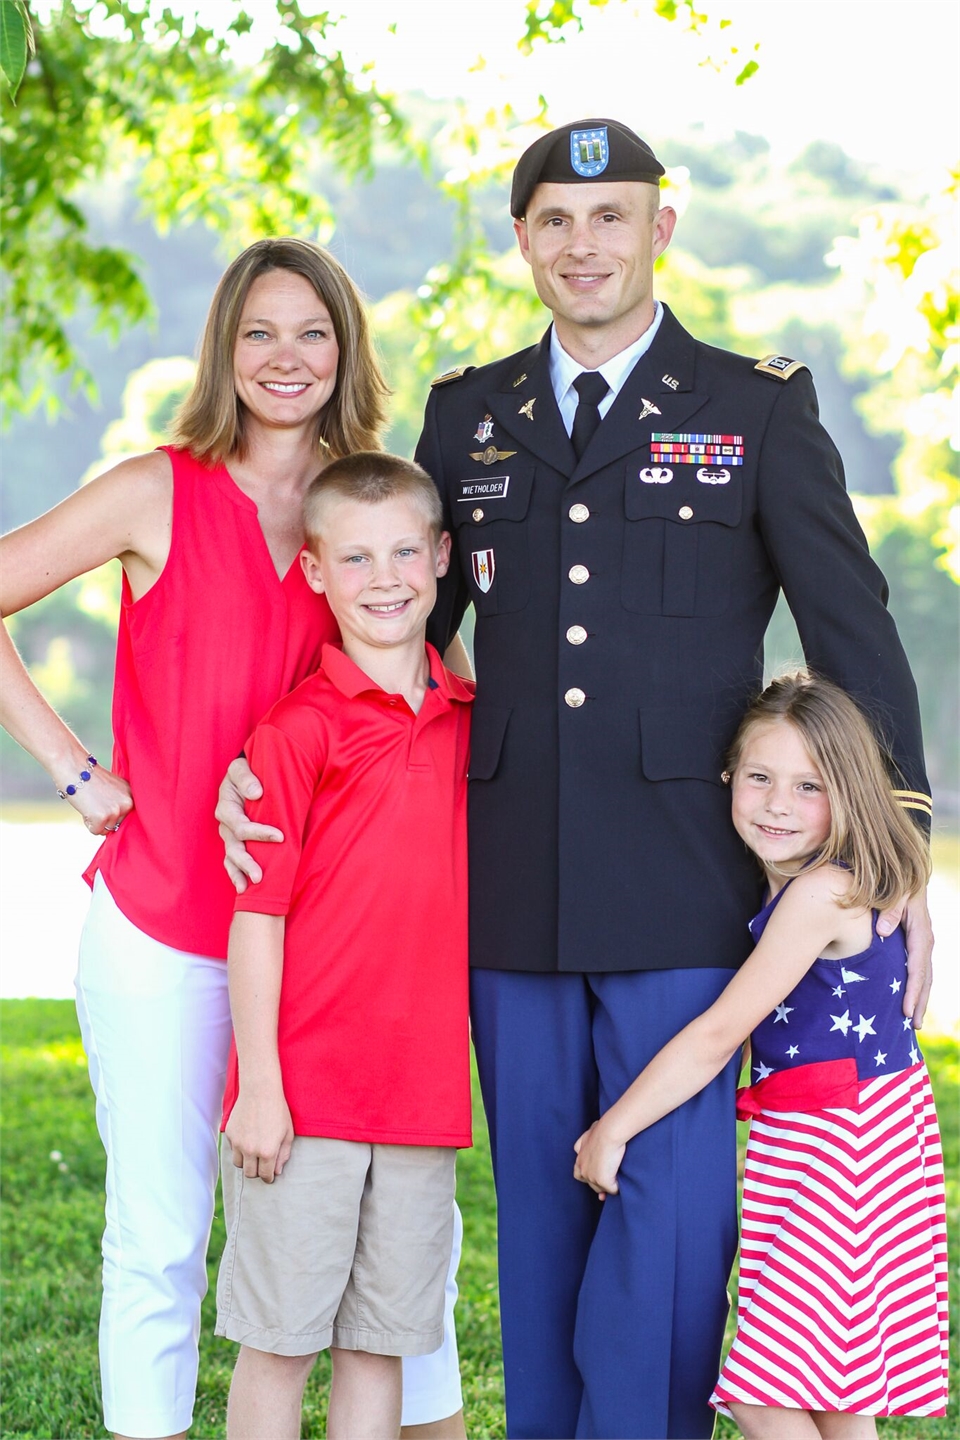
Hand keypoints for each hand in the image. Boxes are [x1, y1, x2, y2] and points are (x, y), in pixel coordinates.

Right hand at [63, 764, 133, 836]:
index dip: (111, 811)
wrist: (74, 767)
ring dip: (96, 820)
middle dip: (104, 817)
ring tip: (90, 802)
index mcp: (132, 795)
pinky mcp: (102, 817)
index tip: (104, 800)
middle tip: (94, 800)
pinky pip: (96, 831)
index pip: (125, 817)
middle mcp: (128, 803)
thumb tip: (119, 823)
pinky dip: (88, 823)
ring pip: (106, 829)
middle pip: (117, 824)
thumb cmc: (90, 777)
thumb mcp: (114, 787)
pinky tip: (86, 807)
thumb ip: (120, 802)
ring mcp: (116, 810)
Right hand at [215, 755, 282, 892]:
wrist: (246, 773)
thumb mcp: (242, 768)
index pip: (240, 825)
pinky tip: (243, 887)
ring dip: (240, 872)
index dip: (259, 832)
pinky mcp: (234, 841)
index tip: (280, 836)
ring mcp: (229, 835)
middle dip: (246, 862)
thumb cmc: (247, 771)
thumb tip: (257, 793)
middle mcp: (225, 823)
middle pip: (233, 847)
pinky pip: (231, 861)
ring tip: (251, 885)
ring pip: (231, 857)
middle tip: (260, 876)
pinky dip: (235, 874)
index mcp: (226, 805)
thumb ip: (246, 778)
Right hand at [225, 1086, 293, 1183]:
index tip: (269, 1176)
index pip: (265, 1175)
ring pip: (238, 1164)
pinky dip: (239, 1148)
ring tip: (253, 1153)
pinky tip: (247, 1138)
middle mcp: (250, 1150)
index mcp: (267, 1152)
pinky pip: (233, 1149)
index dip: (268, 1177)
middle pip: (250, 1174)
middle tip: (262, 1165)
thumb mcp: (287, 1133)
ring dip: (246, 1162)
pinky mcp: (229, 1134)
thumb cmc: (277, 1111)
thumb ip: (283, 1154)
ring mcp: (237, 1143)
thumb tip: (277, 1171)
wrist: (260, 1090)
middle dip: (257, 1172)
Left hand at [573, 1119, 624, 1199]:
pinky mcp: (602, 1181)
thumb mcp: (589, 1133)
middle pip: (590, 1183)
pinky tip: (622, 1182)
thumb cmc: (603, 1128)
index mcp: (579, 1158)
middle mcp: (582, 1169)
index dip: (589, 1176)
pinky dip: (617, 1187)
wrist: (608, 1132)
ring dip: (608, 1186)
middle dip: (598, 1184)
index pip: (579, 1173)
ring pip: (600, 1188)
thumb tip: (593, 1130)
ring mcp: (591, 1176)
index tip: (597, 1177)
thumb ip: (588, 1137)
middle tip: (609, 1181)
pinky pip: (612, 1190)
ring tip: (616, 1180)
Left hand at [878, 888, 933, 1028]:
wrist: (908, 873)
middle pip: (925, 977)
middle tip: (914, 1026)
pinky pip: (918, 969)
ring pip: (925, 976)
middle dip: (921, 1002)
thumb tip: (881, 933)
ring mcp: (922, 943)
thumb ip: (890, 910)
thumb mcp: (896, 891)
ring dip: (920, 998)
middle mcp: (925, 941)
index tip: (907, 1010)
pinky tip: (909, 1000)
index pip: (918, 967)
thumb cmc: (898, 881)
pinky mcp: (916, 943)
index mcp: (920, 932)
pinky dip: (916, 986)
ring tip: (914, 1022)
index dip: (913, 990)